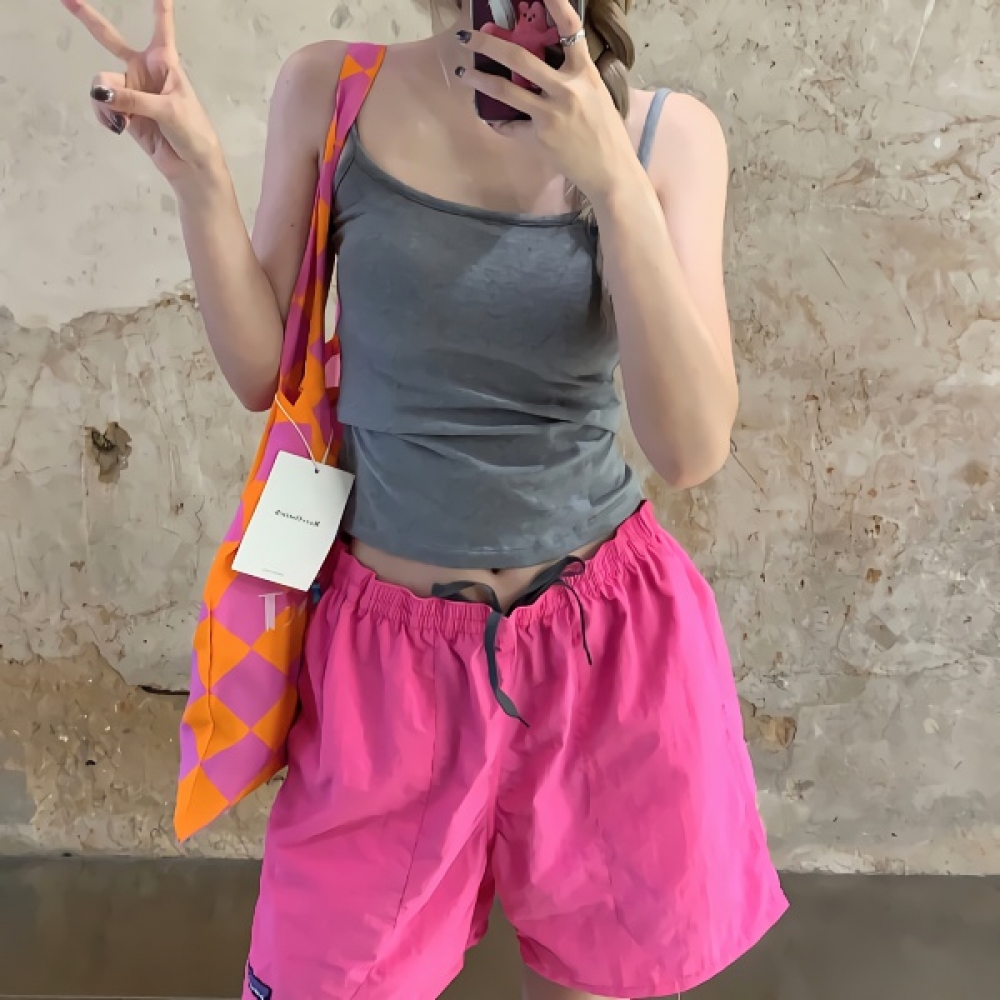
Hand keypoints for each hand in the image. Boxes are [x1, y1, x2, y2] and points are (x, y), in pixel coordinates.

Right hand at [61, 0, 222, 188]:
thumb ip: (134, 99)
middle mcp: (145, 70)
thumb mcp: (168, 110)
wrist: (192, 167)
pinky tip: (118, 127)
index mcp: (166, 62)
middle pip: (110, 38)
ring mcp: (131, 90)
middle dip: (87, 18)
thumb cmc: (193, 133)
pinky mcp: (123, 111)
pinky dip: (104, 115)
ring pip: (102, 83)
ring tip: (121, 121)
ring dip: (106, 102)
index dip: (160, 5)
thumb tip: (100, 94)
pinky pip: (101, 104)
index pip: (162, 26)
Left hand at [455, 0, 635, 203]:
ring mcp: (551, 114)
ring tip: (463, 72)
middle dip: (488, 44)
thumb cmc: (606, 131)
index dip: (556, 5)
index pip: (571, 29)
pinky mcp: (540, 138)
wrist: (610, 170)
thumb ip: (573, 77)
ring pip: (505, 92)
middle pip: (520, 59)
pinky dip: (498, 123)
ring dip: (479, 80)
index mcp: (585, 73)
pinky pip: (510, 127)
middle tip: (467, 35)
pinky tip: (490, 118)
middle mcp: (567, 89)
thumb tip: (545, 63)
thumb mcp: (596, 94)